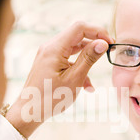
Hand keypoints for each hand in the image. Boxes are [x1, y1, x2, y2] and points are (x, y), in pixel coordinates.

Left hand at [6, 21, 112, 137]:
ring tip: (93, 79)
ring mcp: (48, 55)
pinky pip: (67, 60)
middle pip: (77, 36)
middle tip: (109, 53)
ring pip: (73, 49)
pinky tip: (85, 85)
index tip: (110, 43)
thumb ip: (89, 58)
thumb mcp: (74, 78)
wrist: (29, 112)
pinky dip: (78, 68)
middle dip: (94, 44)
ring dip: (87, 60)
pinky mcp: (48, 63)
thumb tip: (102, 43)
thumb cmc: (50, 98)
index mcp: (54, 48)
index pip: (80, 27)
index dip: (98, 31)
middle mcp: (50, 47)